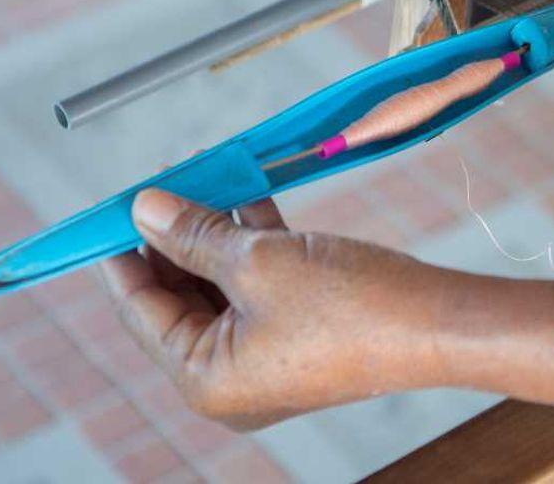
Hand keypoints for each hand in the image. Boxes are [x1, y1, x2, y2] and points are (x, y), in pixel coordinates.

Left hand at [101, 190, 446, 428]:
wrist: (435, 323)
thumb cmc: (351, 306)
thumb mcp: (260, 260)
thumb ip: (196, 234)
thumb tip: (146, 210)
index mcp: (204, 378)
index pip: (142, 310)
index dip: (125, 253)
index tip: (118, 207)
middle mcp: (229, 378)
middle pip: (181, 296)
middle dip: (176, 236)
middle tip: (171, 182)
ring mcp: (267, 356)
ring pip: (222, 284)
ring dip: (216, 231)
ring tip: (209, 176)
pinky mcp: (301, 332)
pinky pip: (260, 285)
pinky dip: (253, 243)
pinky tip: (249, 196)